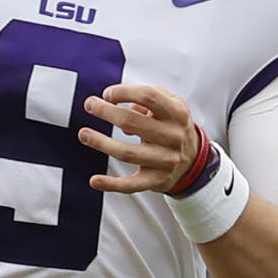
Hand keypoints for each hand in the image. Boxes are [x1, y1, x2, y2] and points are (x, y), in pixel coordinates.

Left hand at [79, 83, 199, 194]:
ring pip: (127, 153)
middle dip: (106, 112)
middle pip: (132, 123)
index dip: (125, 92)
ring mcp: (166, 160)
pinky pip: (131, 185)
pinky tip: (94, 180)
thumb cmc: (173, 126)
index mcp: (177, 113)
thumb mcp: (172, 104)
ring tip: (84, 134)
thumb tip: (128, 105)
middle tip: (89, 105)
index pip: (149, 97)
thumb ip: (152, 96)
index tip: (107, 93)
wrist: (193, 160)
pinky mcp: (157, 180)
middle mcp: (173, 137)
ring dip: (101, 143)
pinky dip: (111, 184)